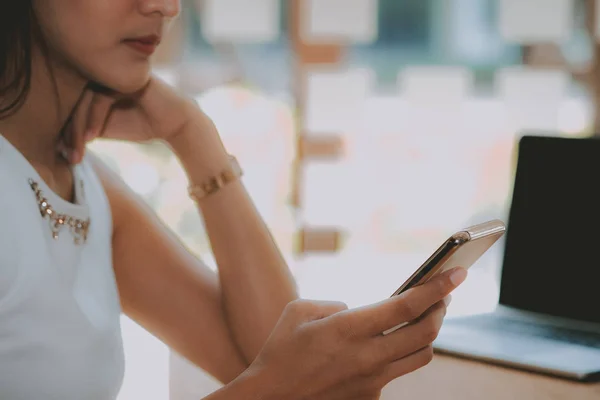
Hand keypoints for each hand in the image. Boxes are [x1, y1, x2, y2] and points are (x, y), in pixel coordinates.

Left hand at [61, 77, 213, 163]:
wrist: (176, 123)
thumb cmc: (143, 125)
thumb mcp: (107, 129)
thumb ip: (85, 128)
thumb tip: (55, 140)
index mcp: (96, 83)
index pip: (71, 103)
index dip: (65, 129)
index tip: (65, 154)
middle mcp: (103, 74)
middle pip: (74, 100)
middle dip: (69, 130)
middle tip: (70, 155)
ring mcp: (114, 74)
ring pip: (84, 98)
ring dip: (78, 126)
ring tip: (79, 149)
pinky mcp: (126, 78)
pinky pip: (101, 96)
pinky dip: (93, 117)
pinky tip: (92, 136)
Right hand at [241, 267, 466, 399]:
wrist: (271, 399)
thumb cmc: (280, 352)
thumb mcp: (299, 312)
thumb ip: (334, 304)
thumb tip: (356, 310)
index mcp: (349, 329)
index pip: (407, 307)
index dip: (437, 288)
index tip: (457, 274)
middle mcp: (367, 356)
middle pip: (426, 332)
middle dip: (441, 308)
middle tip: (444, 295)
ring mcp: (372, 380)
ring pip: (420, 356)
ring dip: (427, 334)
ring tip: (423, 318)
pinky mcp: (370, 396)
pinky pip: (395, 371)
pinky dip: (397, 354)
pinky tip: (384, 346)